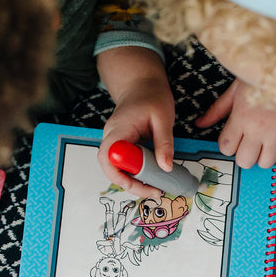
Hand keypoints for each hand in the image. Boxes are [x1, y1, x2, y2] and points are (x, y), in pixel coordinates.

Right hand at [99, 75, 174, 198]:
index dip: (122, 177)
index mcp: (118, 131)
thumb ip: (164, 143)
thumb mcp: (163, 119)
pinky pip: (126, 164)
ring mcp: (115, 142)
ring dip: (135, 182)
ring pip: (118, 169)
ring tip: (156, 188)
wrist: (142, 84)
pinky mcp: (122, 145)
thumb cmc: (152, 97)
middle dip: (132, 185)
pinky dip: (138, 173)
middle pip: (112, 169)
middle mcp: (111, 138)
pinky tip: (153, 177)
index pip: (109, 159)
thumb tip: (167, 167)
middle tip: (155, 192)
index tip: (144, 186)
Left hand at [195, 79, 275, 167]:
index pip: (226, 148)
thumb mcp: (234, 91)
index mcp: (242, 118)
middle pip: (245, 160)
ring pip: (265, 163)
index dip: (228, 145)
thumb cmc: (260, 77)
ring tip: (263, 145)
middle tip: (248, 144)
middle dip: (244, 154)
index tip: (233, 139)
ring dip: (262, 157)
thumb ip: (216, 110)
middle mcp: (259, 129)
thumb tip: (200, 123)